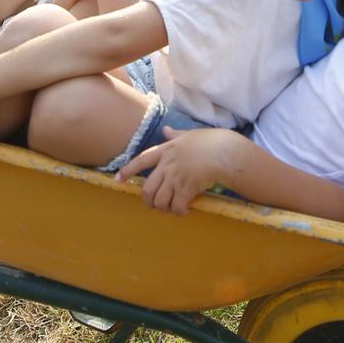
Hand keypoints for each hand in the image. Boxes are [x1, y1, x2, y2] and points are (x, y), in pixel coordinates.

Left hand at [115, 127, 245, 213]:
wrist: (224, 152)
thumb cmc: (210, 141)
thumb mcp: (190, 134)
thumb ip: (176, 135)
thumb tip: (166, 130)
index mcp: (166, 150)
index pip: (141, 160)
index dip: (128, 170)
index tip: (118, 179)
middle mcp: (167, 165)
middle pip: (147, 189)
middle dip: (148, 201)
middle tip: (155, 205)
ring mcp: (176, 178)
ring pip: (159, 200)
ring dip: (164, 208)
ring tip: (171, 208)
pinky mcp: (187, 189)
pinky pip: (176, 206)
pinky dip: (179, 212)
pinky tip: (185, 211)